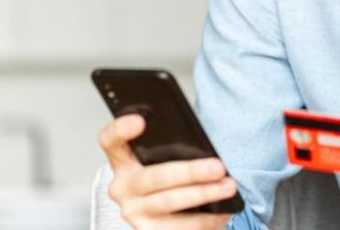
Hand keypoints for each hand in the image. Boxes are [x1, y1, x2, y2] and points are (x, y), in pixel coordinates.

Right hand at [97, 114, 236, 229]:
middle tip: (218, 167)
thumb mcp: (171, 158)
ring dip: (203, 194)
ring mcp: (134, 212)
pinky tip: (226, 210)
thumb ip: (177, 149)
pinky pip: (182, 226)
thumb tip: (207, 148)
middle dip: (190, 172)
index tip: (140, 120)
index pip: (111, 141)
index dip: (121, 130)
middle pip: (154, 177)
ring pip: (169, 202)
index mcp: (124, 161)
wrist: (174, 217)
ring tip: (228, 187)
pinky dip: (208, 218)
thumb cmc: (176, 178)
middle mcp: (123, 187)